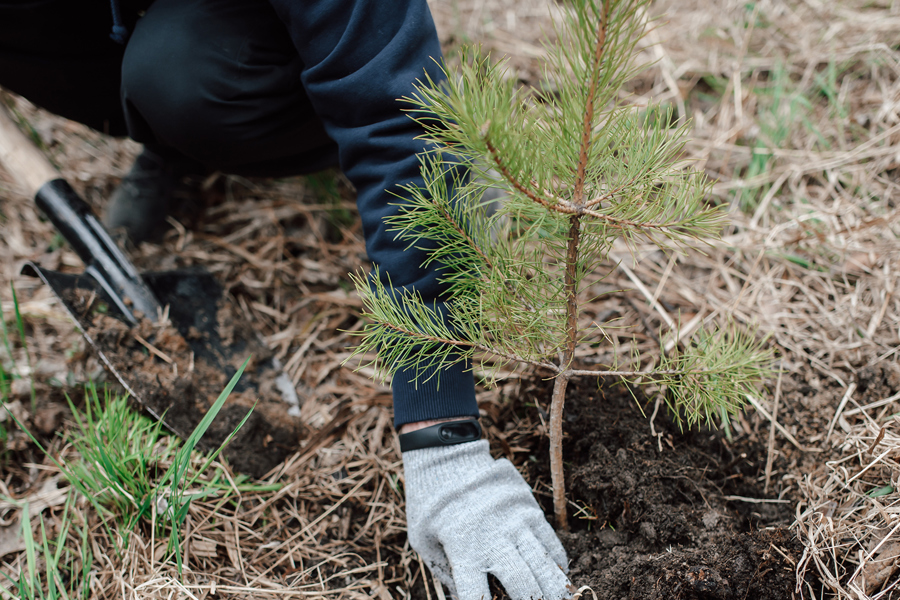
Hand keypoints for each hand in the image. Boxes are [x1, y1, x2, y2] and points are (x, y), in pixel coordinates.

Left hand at [403, 439, 570, 599]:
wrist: (446, 460)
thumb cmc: (429, 505)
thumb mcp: (423, 542)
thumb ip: (445, 574)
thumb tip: (464, 598)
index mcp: (462, 549)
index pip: (476, 595)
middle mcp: (492, 538)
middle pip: (522, 584)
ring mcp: (514, 522)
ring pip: (544, 565)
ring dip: (554, 589)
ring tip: (560, 599)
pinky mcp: (528, 508)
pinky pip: (551, 542)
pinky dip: (558, 564)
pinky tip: (559, 576)